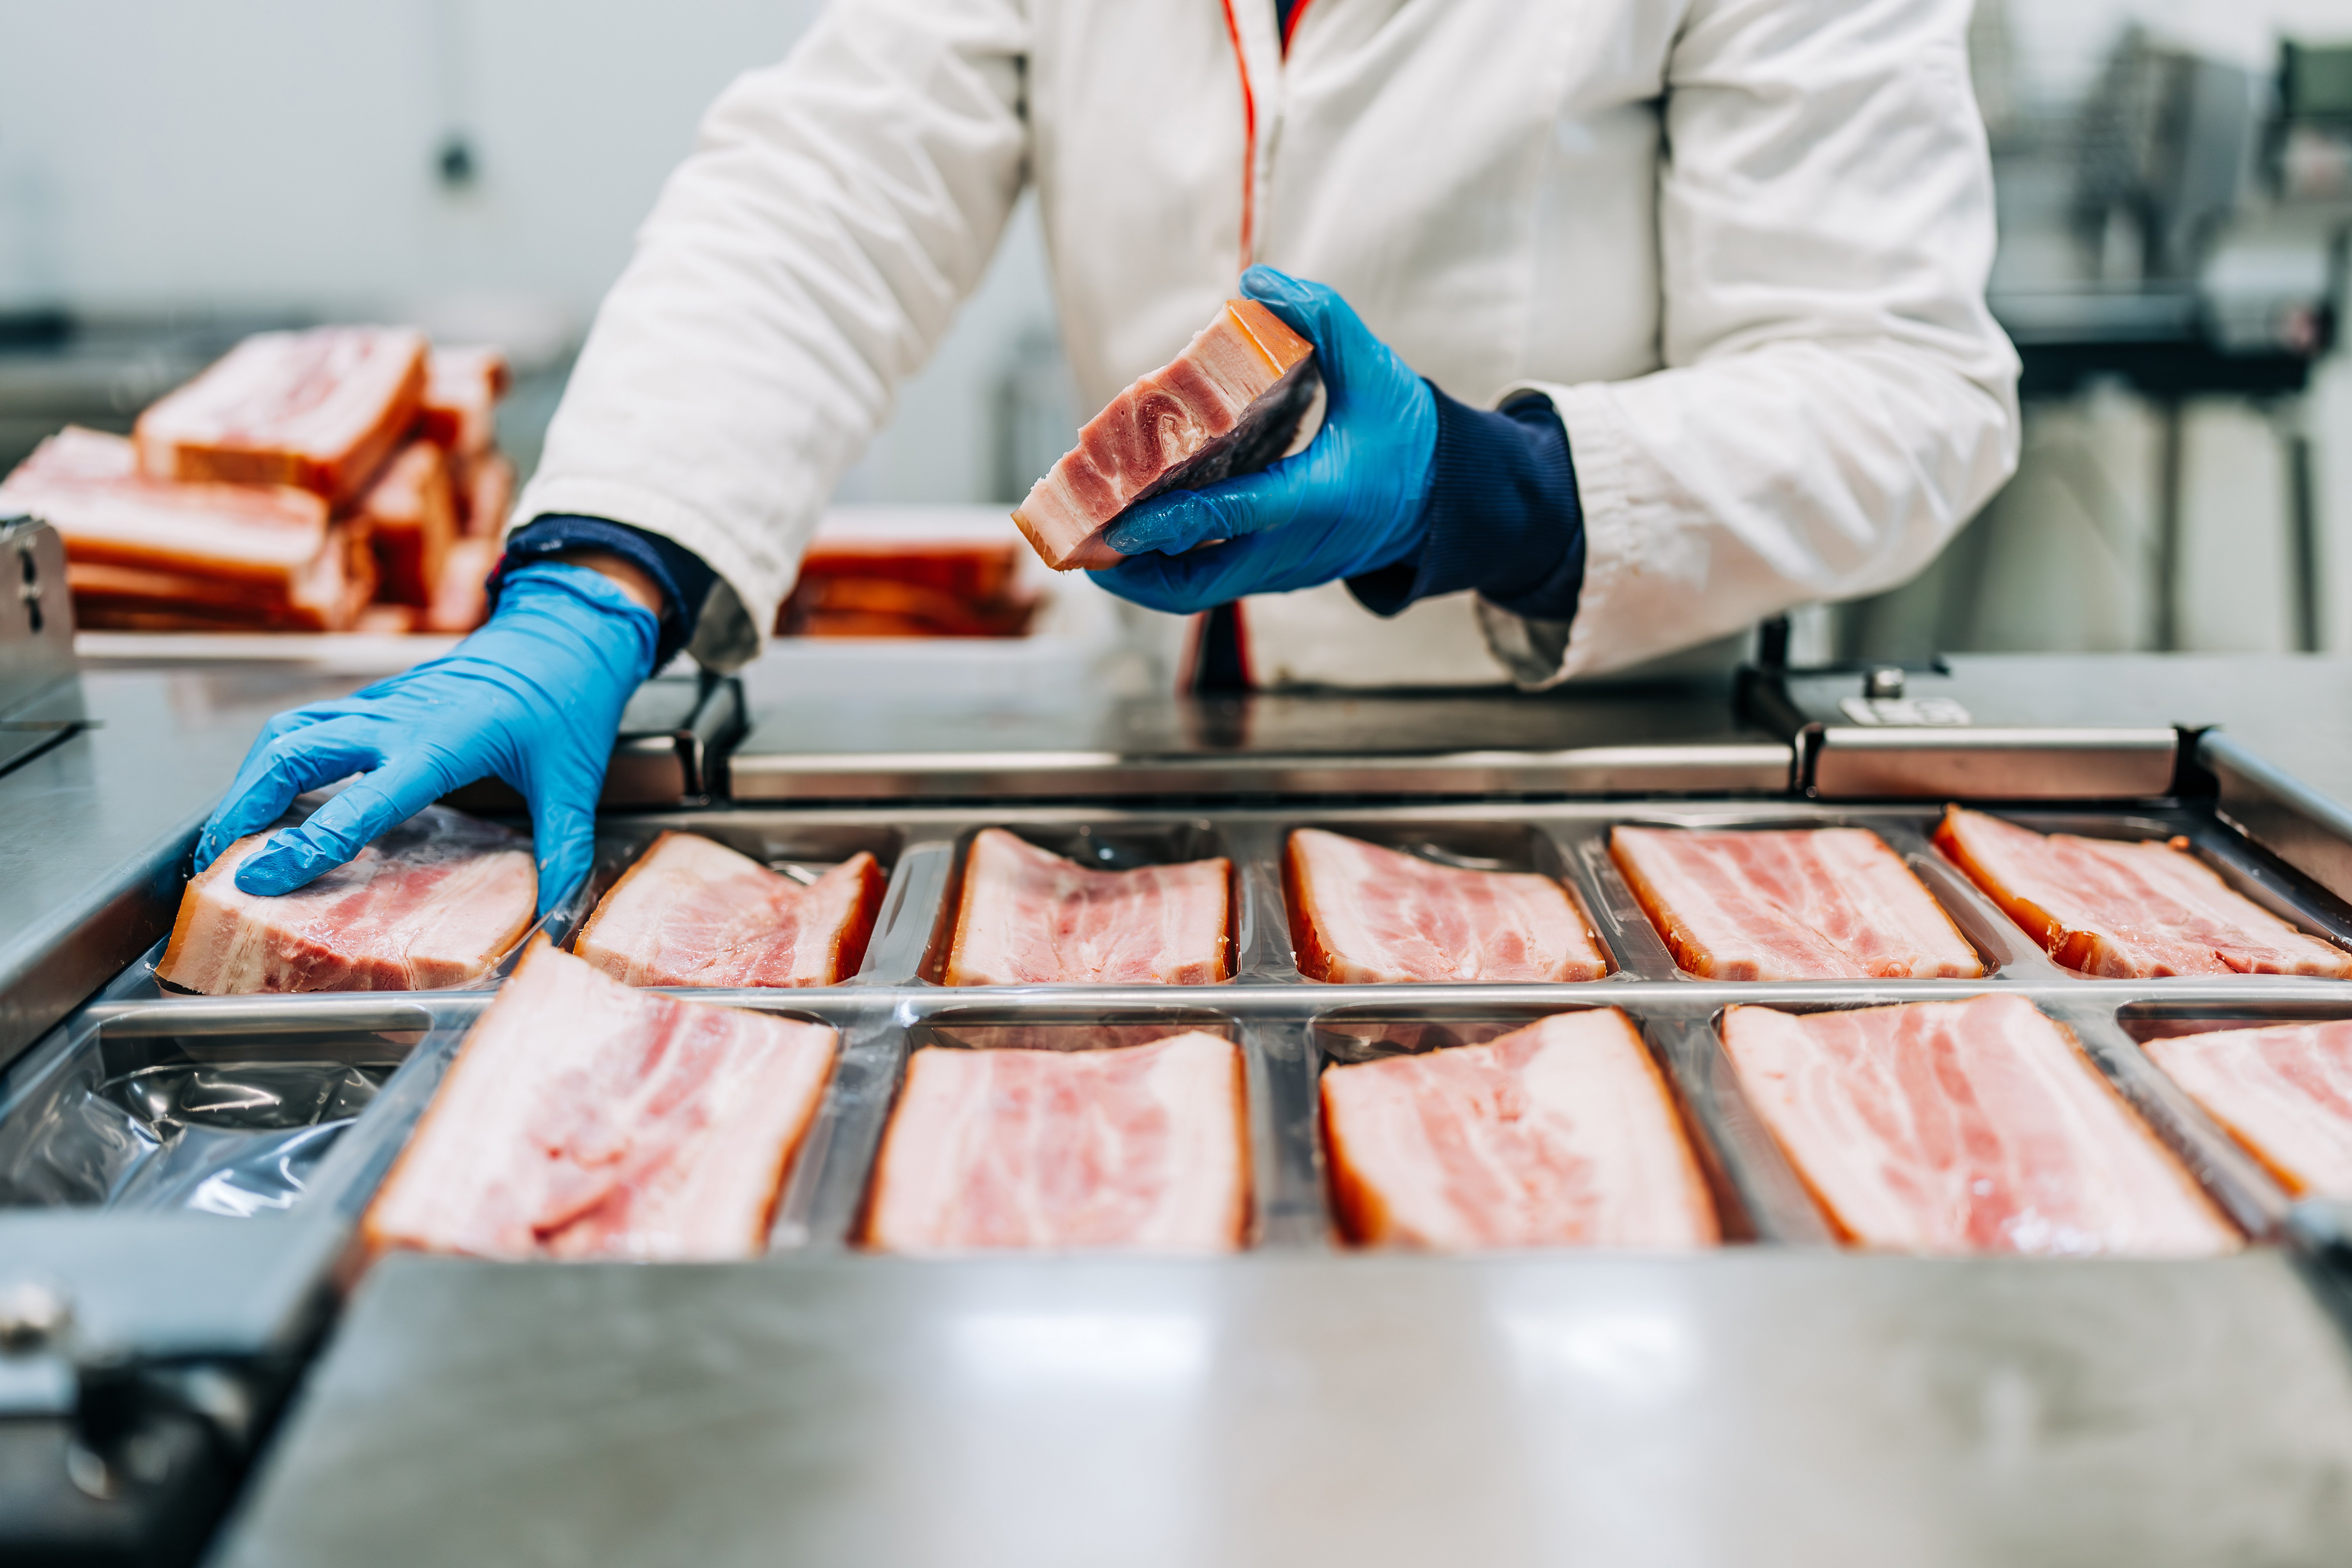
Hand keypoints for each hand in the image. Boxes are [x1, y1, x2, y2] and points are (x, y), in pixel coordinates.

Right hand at [194, 562, 659, 917]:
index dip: (306, 843)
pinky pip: (310, 724)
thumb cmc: (568, 704)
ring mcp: (381, 705)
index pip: (359, 803)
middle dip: (243, 807)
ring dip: (249, 781)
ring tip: (226, 834)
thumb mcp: (576, 783)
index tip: (258, 877)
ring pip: (289, 733)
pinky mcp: (377, 700)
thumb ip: (566, 851)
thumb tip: (561, 919)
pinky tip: (265, 792)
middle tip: (213, 862)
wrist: (565, 635)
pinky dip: (276, 757)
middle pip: (294, 755)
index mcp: (441, 744)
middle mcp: (397, 720)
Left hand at [1088, 266, 1436, 613]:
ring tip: (1086, 541)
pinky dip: (1166, 565)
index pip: (1236, 513)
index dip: (1175, 520)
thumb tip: (1254, 282)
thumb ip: (1323, 319)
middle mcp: (1293, 546)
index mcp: (1318, 498)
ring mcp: (1282, 569)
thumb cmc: (1409, 436)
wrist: (1445, 502)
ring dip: (1140, 574)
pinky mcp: (1276, 573)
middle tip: (1077, 543)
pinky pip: (1211, 580)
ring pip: (1198, 590)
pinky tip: (1127, 534)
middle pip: (1199, 581)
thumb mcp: (1377, 369)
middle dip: (1133, 571)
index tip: (1118, 519)